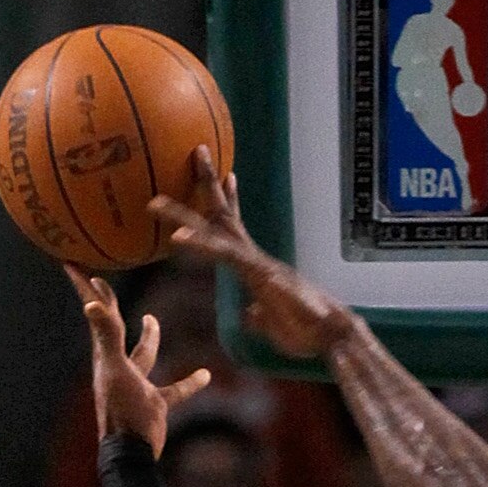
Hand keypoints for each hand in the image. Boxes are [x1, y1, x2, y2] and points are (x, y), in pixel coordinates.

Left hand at [66, 268, 211, 457]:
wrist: (132, 452)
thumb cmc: (121, 409)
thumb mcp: (115, 368)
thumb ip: (107, 336)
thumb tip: (91, 304)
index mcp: (105, 355)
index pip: (96, 314)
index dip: (87, 290)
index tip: (75, 264)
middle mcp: (117, 367)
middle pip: (112, 328)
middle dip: (108, 306)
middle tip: (101, 282)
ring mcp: (136, 385)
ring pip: (143, 354)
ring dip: (149, 338)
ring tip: (153, 319)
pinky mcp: (154, 404)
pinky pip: (174, 389)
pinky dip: (189, 383)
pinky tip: (204, 375)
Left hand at [150, 149, 354, 361]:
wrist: (332, 335)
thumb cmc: (309, 332)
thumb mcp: (274, 325)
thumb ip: (259, 317)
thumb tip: (250, 316)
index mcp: (257, 267)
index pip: (236, 229)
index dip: (228, 201)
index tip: (221, 177)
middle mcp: (255, 257)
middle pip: (225, 214)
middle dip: (207, 183)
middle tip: (195, 151)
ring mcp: (256, 262)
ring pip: (216, 229)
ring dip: (183, 214)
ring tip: (155, 203)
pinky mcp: (259, 273)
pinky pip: (223, 254)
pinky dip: (200, 244)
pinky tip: (177, 237)